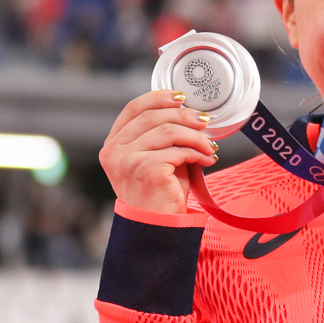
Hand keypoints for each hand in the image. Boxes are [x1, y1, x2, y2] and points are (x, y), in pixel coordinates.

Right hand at [100, 89, 219, 215]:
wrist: (158, 226)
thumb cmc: (159, 193)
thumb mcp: (155, 156)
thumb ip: (161, 134)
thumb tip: (189, 112)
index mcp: (113, 144)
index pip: (133, 108)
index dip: (158, 97)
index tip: (180, 96)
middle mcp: (114, 151)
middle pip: (153, 116)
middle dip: (184, 116)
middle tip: (205, 122)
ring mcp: (127, 160)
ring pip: (169, 131)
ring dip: (196, 136)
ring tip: (209, 146)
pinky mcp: (145, 168)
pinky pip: (178, 150)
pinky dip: (197, 152)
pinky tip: (206, 159)